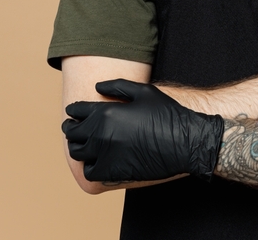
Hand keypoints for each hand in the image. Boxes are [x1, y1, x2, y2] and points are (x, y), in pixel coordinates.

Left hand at [62, 79, 223, 182]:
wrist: (185, 142)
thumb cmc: (167, 114)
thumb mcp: (145, 91)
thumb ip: (117, 86)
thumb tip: (97, 87)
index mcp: (106, 111)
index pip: (76, 111)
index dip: (75, 111)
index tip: (77, 113)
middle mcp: (101, 133)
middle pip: (72, 133)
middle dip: (72, 129)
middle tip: (77, 129)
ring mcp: (105, 154)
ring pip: (77, 153)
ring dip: (79, 147)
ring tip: (86, 144)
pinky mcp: (112, 172)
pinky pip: (90, 171)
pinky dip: (90, 166)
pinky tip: (98, 160)